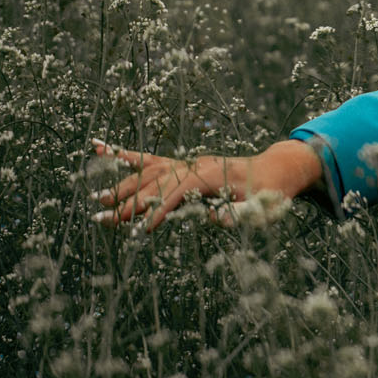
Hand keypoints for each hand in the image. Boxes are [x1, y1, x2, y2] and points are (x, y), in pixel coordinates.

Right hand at [91, 138, 322, 230]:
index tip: (143, 229)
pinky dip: (124, 155)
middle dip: (130, 202)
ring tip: (98, 200)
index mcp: (213, 174)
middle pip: (156, 182)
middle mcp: (196, 164)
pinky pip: (151, 159)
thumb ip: (241, 214)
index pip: (179, 191)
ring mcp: (188, 162)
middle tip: (103, 220)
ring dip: (123, 185)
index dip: (160, 209)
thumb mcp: (265, 208)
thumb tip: (212, 218)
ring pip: (149, 172)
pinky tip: (99, 148)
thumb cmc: (273, 192)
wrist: (279, 169)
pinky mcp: (184, 164)